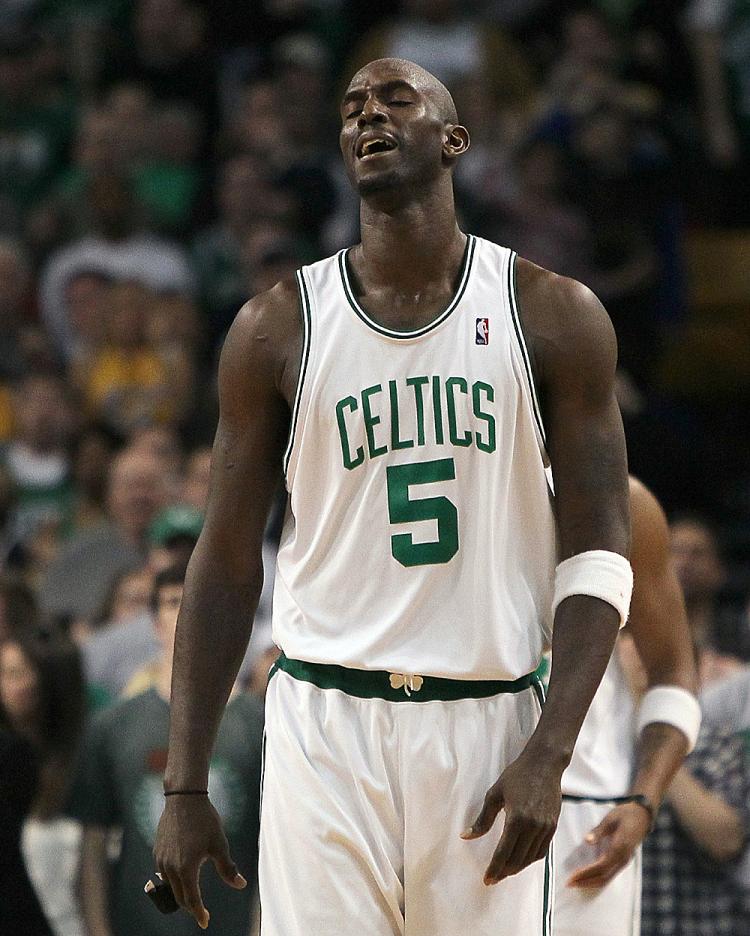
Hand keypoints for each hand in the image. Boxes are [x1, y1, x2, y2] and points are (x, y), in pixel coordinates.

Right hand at [153, 795, 246, 928]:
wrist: (184, 798)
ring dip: (182, 892)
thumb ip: (228, 868)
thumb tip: (240, 884)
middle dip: (191, 906)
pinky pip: (164, 873)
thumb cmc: (205, 820)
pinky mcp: (157, 852)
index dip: (199, 913)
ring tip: (193, 895)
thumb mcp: (219, 844)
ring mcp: (161, 860)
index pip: (192, 900)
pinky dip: (174, 880)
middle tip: (202, 911)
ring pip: (170, 886)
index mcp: (186, 868)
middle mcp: (170, 867)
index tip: (205, 922)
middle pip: (180, 897)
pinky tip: (183, 875)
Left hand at [461, 750, 561, 884]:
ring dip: (517, 868)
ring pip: (530, 858)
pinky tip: (521, 859)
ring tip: (504, 871)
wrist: (544, 764)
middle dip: (504, 872)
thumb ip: (482, 819)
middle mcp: (533, 826)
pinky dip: (530, 859)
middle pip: (517, 859)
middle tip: (493, 878)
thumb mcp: (495, 794)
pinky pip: (541, 851)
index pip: (504, 852)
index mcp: (517, 818)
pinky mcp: (553, 826)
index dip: (494, 868)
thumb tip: (466, 836)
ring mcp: (545, 828)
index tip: (487, 880)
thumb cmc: (517, 775)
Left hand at [566, 802, 649, 888]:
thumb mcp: (610, 819)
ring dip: (591, 882)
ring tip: (576, 882)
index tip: (573, 876)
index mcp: (620, 848)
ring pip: (607, 878)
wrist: (643, 815)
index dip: (586, 873)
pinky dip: (598, 878)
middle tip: (570, 883)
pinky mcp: (623, 860)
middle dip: (586, 882)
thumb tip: (587, 841)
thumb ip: (599, 831)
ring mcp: (624, 860)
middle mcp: (623, 858)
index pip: (601, 867)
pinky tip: (587, 877)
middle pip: (604, 877)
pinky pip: (610, 874)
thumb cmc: (625, 814)